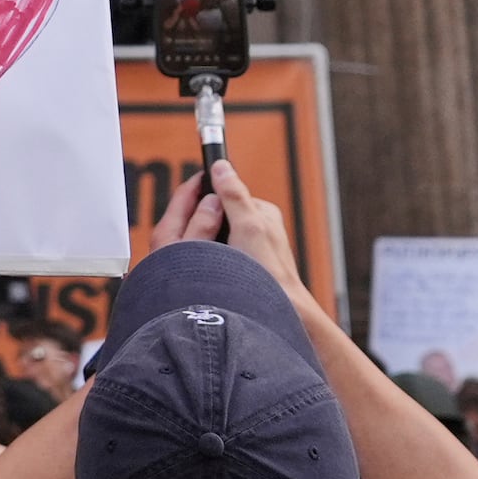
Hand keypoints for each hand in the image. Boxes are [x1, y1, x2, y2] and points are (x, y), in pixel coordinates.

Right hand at [152, 160, 308, 305]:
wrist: (282, 311)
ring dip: (212, 248)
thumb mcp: (247, 226)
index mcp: (264, 212)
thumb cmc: (267, 273)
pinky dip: (217, 262)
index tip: (195, 211)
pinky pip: (223, 257)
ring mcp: (255, 248)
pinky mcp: (250, 266)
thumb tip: (221, 166)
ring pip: (220, 238)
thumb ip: (234, 195)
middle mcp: (261, 228)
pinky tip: (217, 273)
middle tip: (204, 244)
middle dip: (208, 228)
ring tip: (212, 262)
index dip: (208, 203)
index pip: (227, 194)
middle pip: (220, 216)